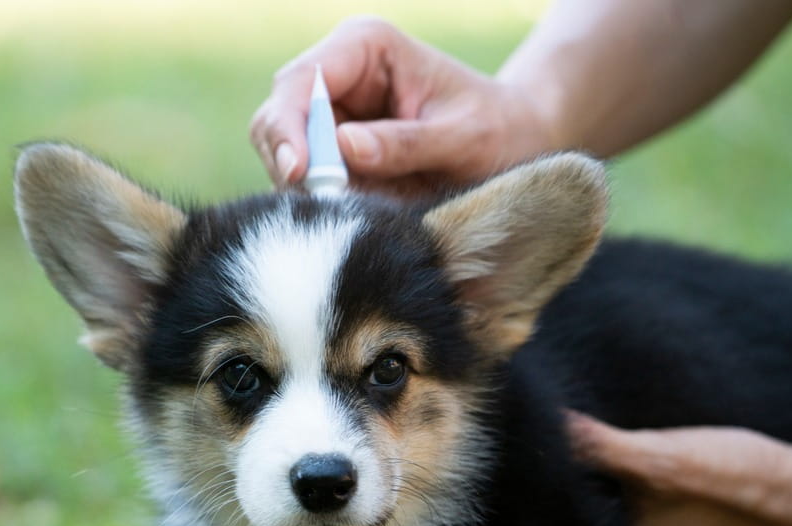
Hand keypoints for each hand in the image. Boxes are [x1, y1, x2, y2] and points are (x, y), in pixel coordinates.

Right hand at [249, 17, 554, 191]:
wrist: (513, 144)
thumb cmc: (495, 130)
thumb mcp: (461, 138)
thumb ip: (406, 144)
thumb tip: (343, 149)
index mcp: (366, 47)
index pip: (302, 82)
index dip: (290, 127)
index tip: (301, 172)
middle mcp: (338, 74)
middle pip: (278, 116)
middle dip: (290, 161)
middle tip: (320, 203)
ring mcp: (331, 113)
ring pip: (283, 152)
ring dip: (303, 187)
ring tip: (346, 210)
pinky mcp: (333, 151)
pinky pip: (305, 179)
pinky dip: (318, 200)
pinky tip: (349, 212)